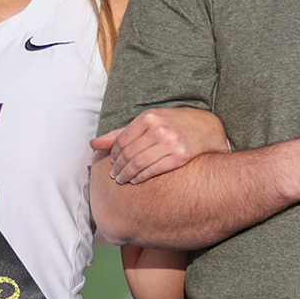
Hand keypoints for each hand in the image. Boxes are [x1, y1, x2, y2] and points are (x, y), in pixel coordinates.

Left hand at [93, 108, 229, 184]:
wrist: (206, 128)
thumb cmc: (173, 124)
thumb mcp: (148, 122)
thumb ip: (120, 133)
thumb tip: (93, 144)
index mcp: (148, 117)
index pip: (121, 140)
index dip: (113, 154)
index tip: (111, 162)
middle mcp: (159, 129)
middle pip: (128, 153)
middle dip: (118, 167)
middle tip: (114, 176)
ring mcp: (170, 143)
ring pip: (138, 163)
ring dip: (127, 175)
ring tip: (122, 180)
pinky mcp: (180, 157)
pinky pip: (153, 170)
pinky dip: (141, 177)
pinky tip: (136, 180)